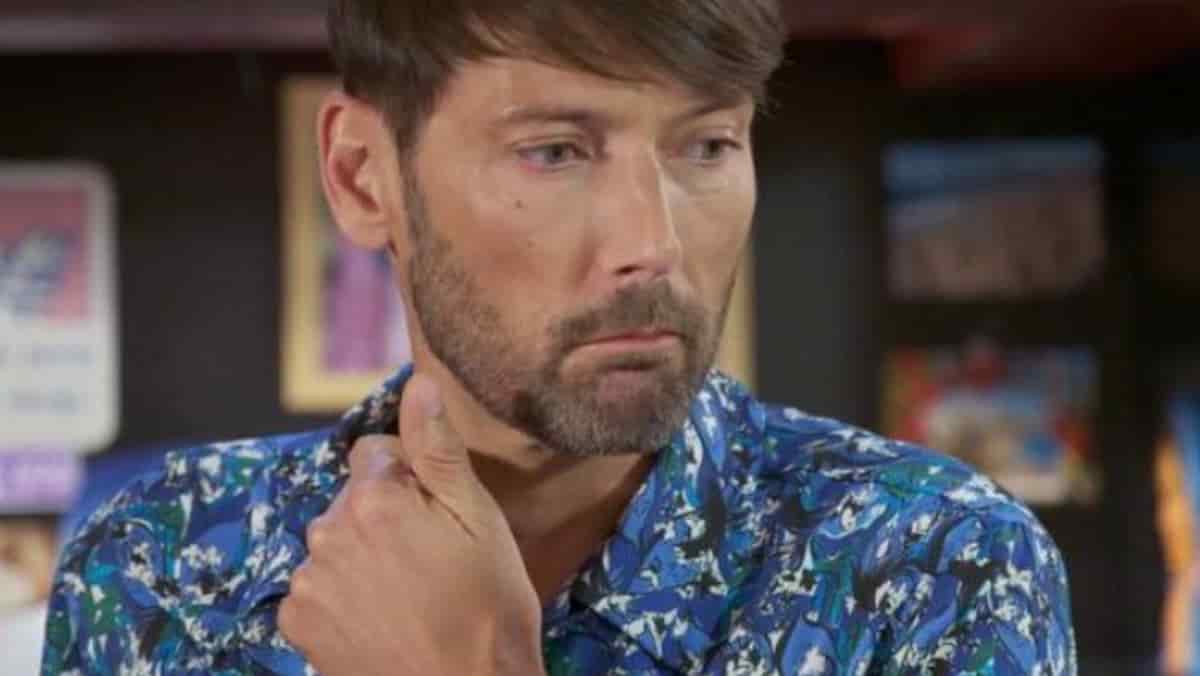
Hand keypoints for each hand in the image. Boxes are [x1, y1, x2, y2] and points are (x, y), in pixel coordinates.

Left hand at [279, 373, 545, 675]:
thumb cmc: (487, 608)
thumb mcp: (479, 521)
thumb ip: (439, 449)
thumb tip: (418, 384)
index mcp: (374, 499)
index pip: (376, 454)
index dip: (411, 479)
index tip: (438, 516)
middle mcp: (327, 531)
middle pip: (353, 500)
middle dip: (384, 517)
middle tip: (430, 561)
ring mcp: (307, 582)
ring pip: (335, 544)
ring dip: (361, 557)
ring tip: (407, 596)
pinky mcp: (297, 624)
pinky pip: (316, 588)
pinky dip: (341, 597)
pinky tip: (378, 620)